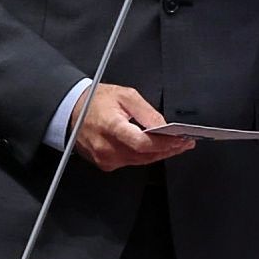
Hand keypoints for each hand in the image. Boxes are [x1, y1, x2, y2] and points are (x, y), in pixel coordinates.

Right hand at [69, 83, 194, 171]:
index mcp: (111, 126)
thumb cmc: (97, 101)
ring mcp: (104, 158)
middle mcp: (106, 146)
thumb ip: (146, 112)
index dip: (165, 144)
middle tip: (185, 143)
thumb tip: (164, 125)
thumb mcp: (125, 95)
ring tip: (177, 146)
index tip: (181, 140)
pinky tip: (157, 149)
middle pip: (144, 155)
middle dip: (168, 149)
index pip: (142, 143)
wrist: (73, 110)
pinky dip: (146, 157)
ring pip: (140, 161)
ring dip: (160, 154)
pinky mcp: (105, 163)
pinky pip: (131, 162)